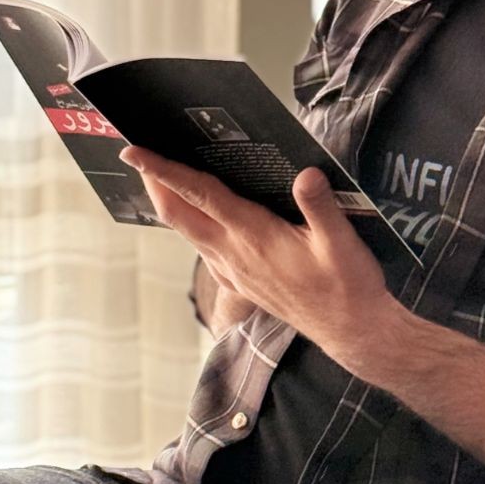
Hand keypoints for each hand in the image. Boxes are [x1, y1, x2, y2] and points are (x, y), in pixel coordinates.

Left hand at [119, 147, 394, 363]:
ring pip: (189, 234)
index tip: (134, 152)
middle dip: (155, 183)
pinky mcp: (241, 284)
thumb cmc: (347, 285)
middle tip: (139, 155)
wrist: (350, 331)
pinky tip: (201, 222)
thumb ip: (320, 205)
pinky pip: (205, 251)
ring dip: (172, 205)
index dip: (163, 171)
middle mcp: (234, 255)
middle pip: (179, 215)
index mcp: (253, 236)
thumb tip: (305, 173)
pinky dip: (192, 229)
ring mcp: (234, 272)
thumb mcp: (342, 241)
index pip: (199, 195)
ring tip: (164, 180)